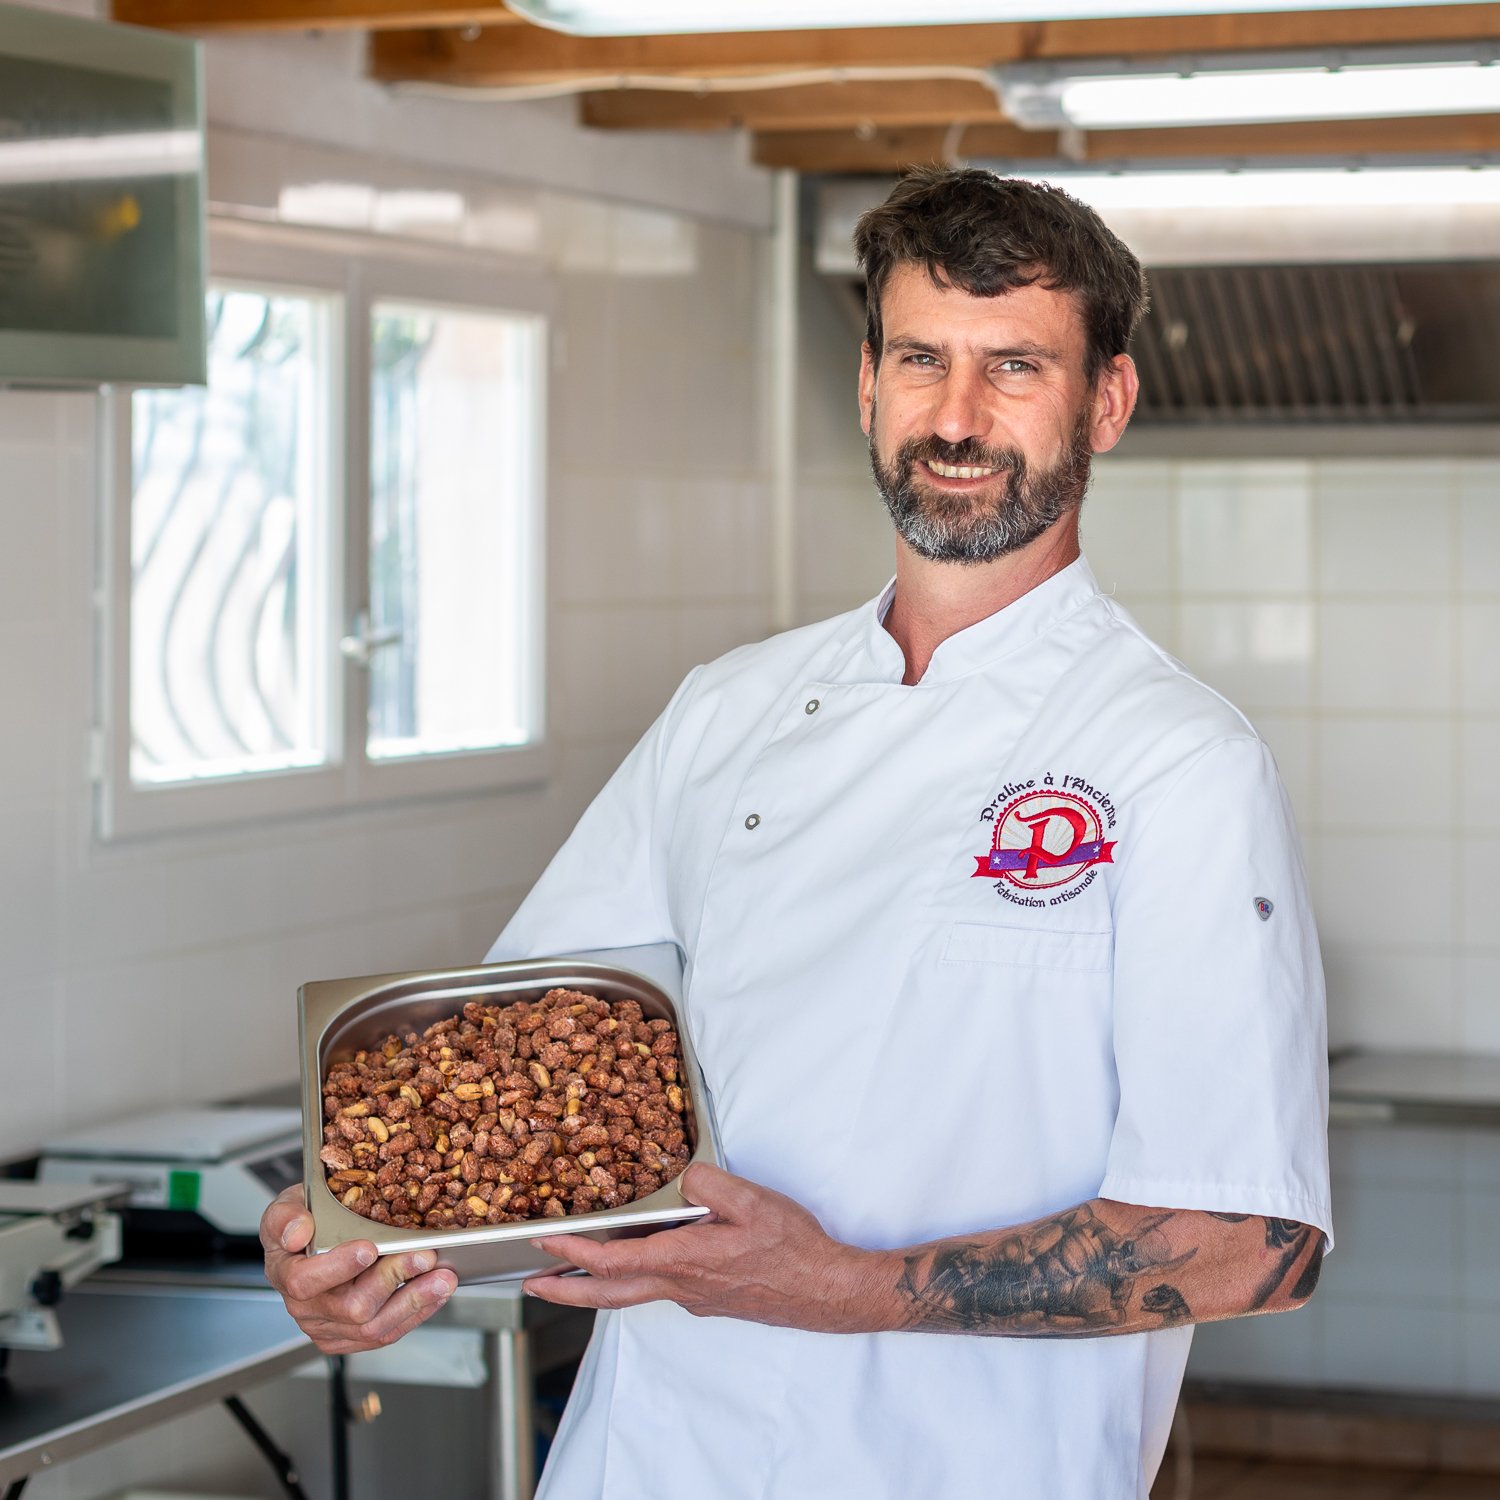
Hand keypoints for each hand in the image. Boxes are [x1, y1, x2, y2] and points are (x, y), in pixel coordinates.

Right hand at [260, 1185, 456, 1353]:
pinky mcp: (351, 1337)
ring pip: (373, 1327)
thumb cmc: (303, 1221)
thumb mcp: (288, 1203)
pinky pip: (385, 1334)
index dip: (338, 1267)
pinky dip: (416, 1313)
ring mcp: (329, 1327)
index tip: (369, 1248)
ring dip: (414, 1302)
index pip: (305, 1281)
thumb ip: (287, 1215)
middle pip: (351, 1307)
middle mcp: (306, 1308)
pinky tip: (436, 1292)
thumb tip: (298, 1232)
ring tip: (443, 1278)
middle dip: (394, 1280)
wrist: (309, 1241)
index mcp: (286, 1273)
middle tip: (424, 1256)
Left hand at [520, 1164, 892, 1332]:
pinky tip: (641, 1264)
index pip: (615, 1261)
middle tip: (533, 1285)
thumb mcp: (752, 1200)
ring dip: (595, 1289)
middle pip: (610, 1295)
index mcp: (685, 1260)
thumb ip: (708, 1183)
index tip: (544, 1245)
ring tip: (569, 1279)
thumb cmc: (793, 1248)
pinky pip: (661, 1289)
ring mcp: (696, 1298)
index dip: (574, 1253)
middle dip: (566, 1291)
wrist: (827, 1290)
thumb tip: (681, 1177)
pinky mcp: (711, 1300)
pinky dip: (634, 1281)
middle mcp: (683, 1286)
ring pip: (633, 1295)